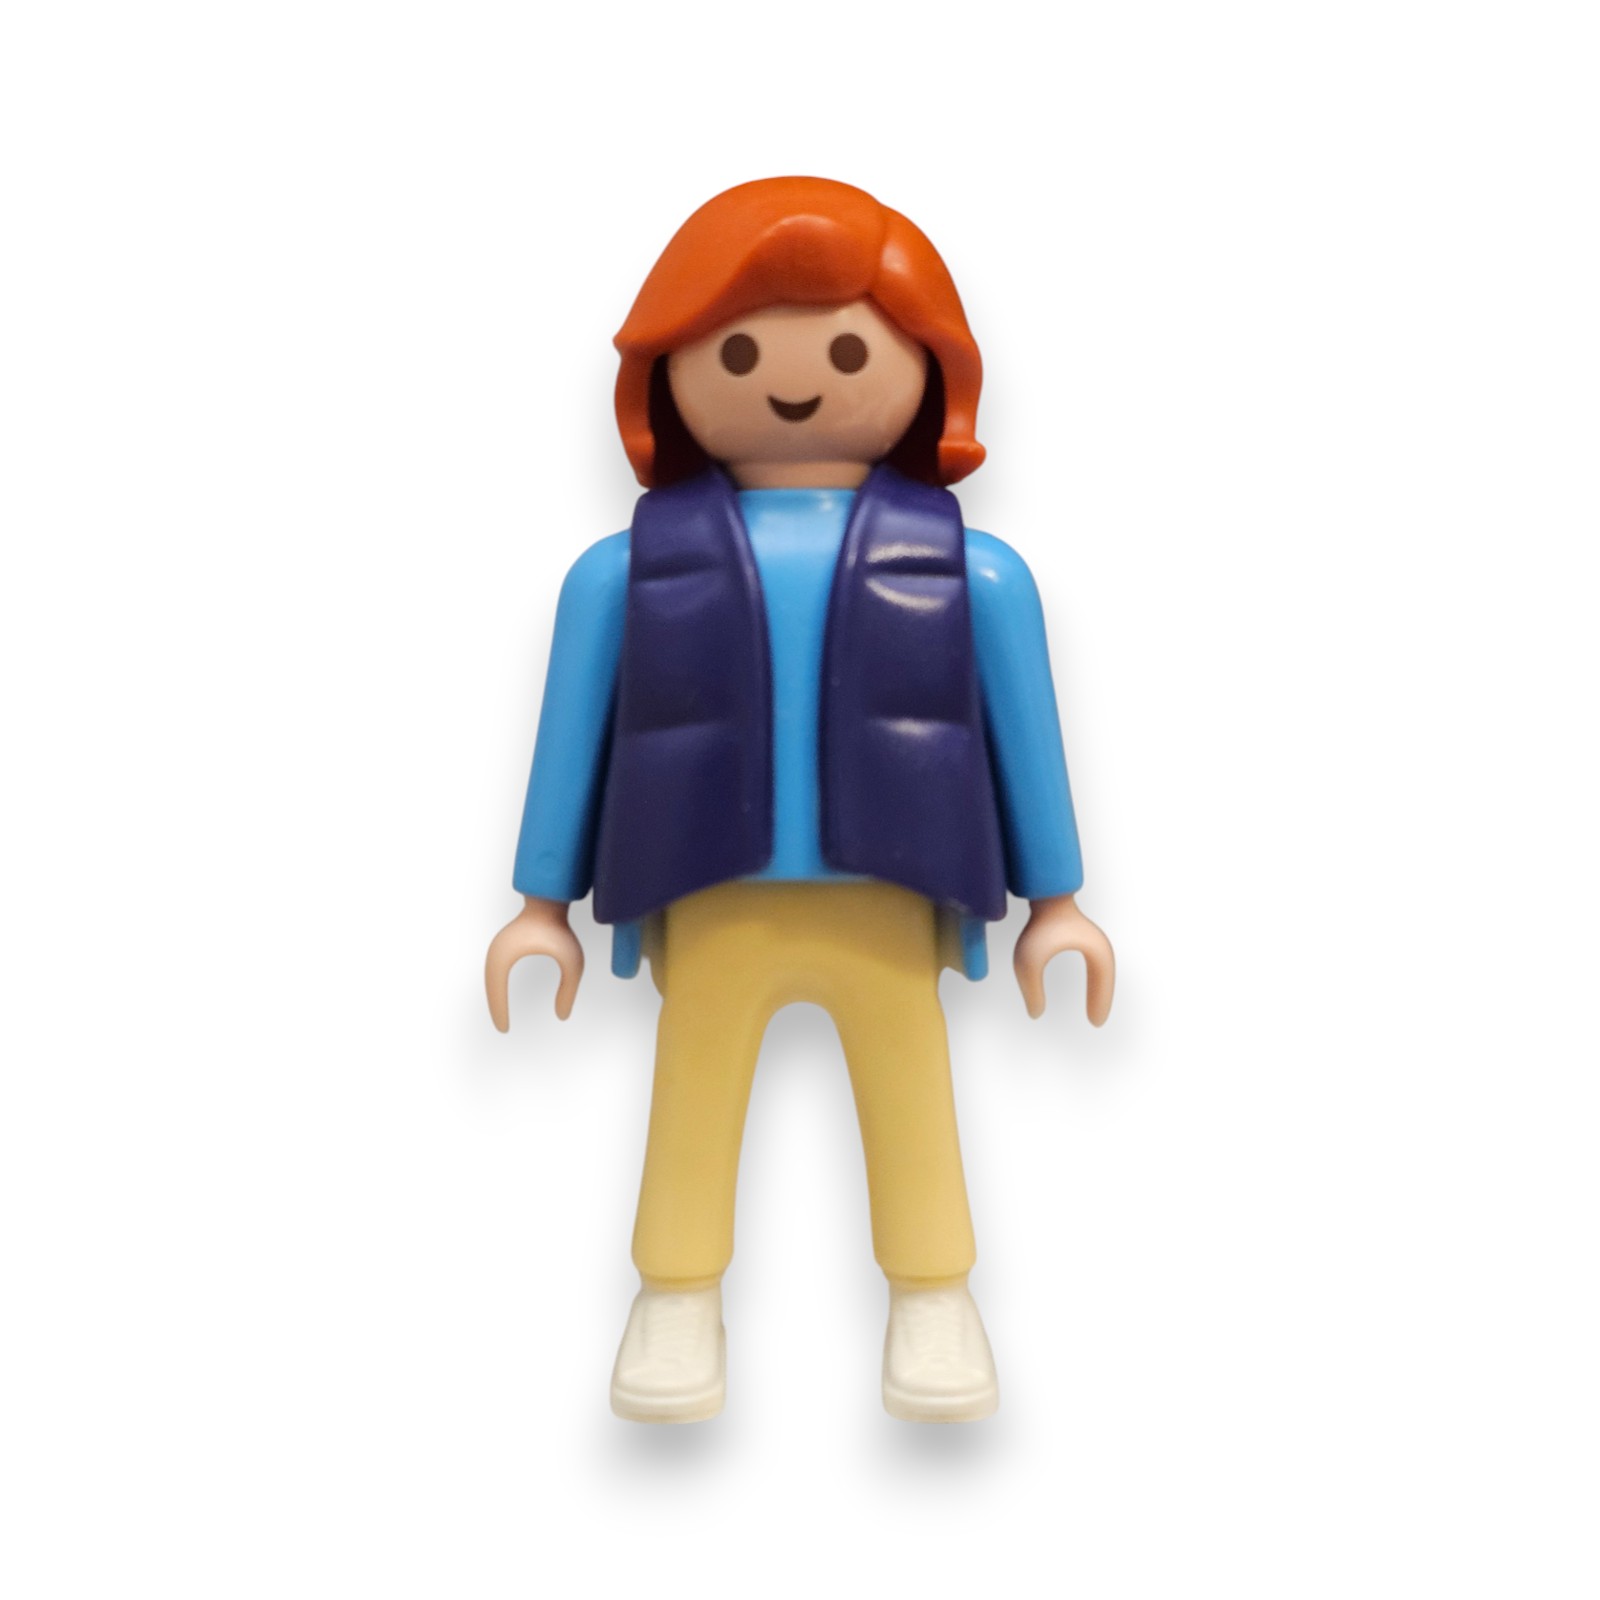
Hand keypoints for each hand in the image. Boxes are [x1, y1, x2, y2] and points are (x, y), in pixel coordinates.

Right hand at [485, 897, 583, 1029]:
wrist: (549, 900)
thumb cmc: (561, 930)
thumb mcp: (572, 962)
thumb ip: (569, 989)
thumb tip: (562, 1016)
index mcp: (505, 955)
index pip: (497, 991)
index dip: (499, 1011)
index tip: (505, 1030)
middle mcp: (495, 951)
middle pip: (490, 986)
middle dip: (495, 1008)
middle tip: (502, 1029)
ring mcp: (497, 946)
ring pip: (491, 979)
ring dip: (496, 997)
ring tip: (502, 1018)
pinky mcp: (503, 944)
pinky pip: (496, 971)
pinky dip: (498, 986)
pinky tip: (504, 998)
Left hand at [1013, 894, 1114, 1026]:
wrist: (1040, 894)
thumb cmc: (1036, 926)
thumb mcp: (1028, 962)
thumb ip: (1031, 989)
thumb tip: (1035, 1014)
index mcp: (1096, 950)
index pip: (1103, 982)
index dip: (1100, 1002)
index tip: (1094, 1023)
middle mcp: (1098, 943)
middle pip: (1105, 977)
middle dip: (1101, 999)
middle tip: (1096, 1022)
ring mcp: (1091, 938)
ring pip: (1101, 971)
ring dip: (1098, 990)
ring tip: (1093, 1012)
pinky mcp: (1081, 935)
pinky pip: (1093, 963)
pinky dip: (1093, 980)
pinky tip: (1086, 991)